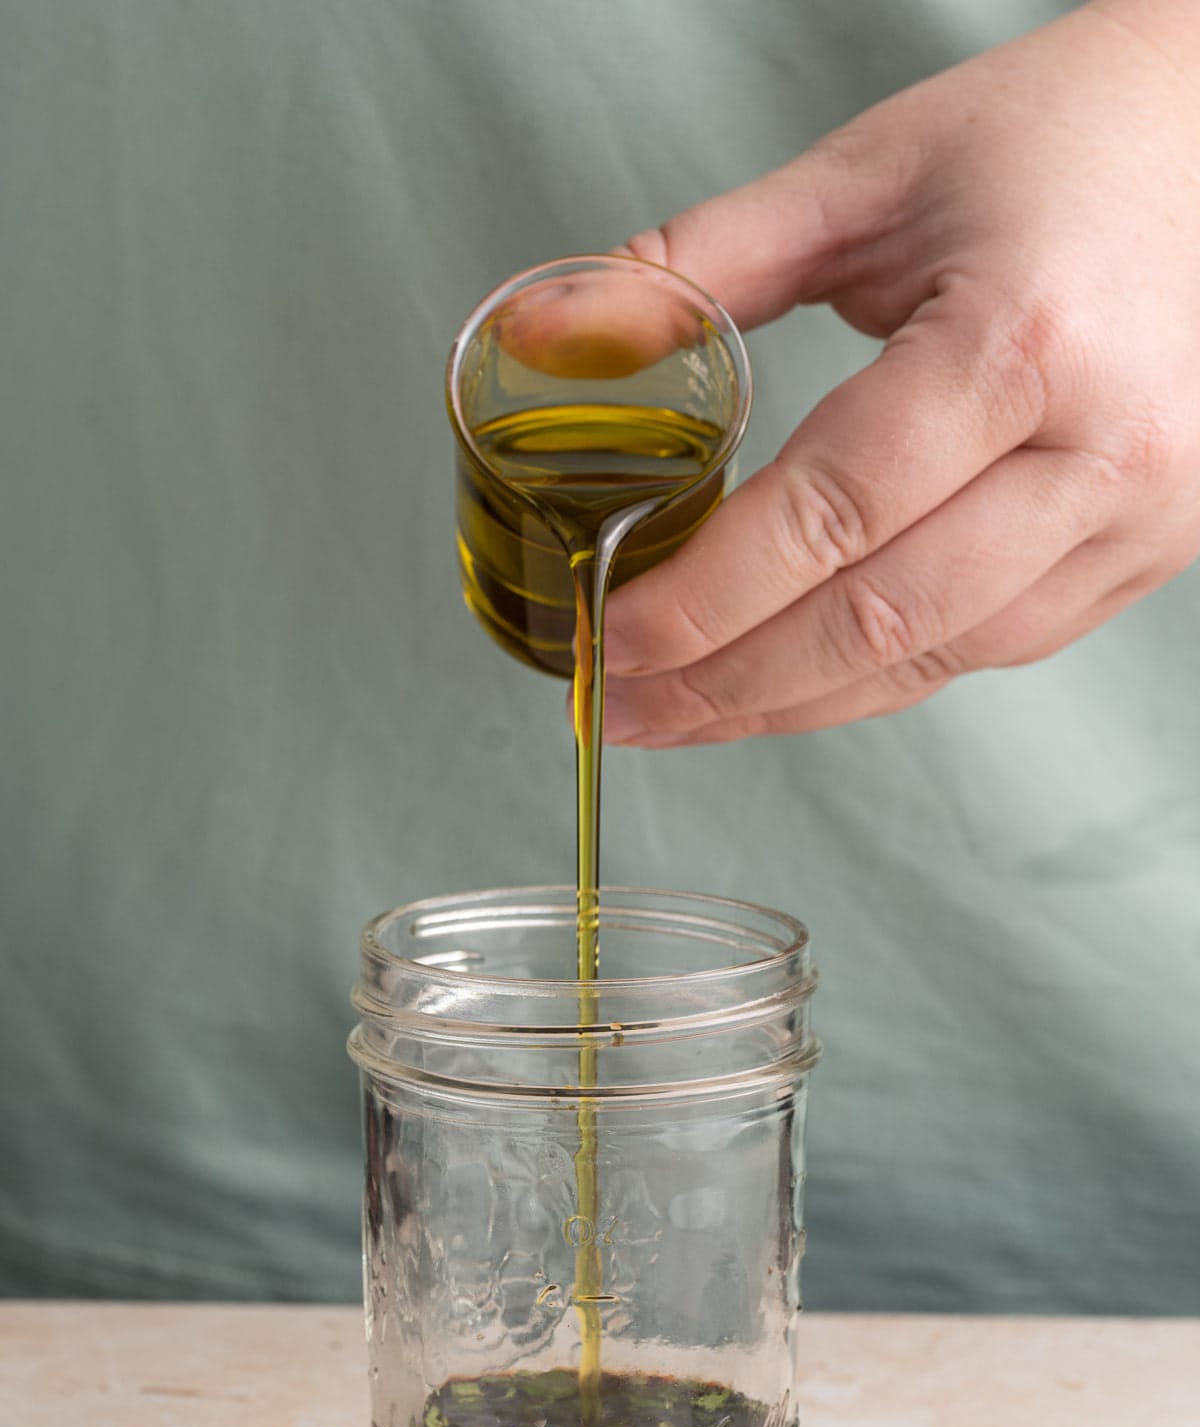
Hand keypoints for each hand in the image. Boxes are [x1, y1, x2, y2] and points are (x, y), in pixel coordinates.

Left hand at [600, 0, 1199, 746]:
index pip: (831, 515)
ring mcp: (1142, 517)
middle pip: (878, 622)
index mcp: (1023, 342)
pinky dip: (878, 676)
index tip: (612, 634)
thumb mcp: (867, 176)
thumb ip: (704, 262)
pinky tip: (792, 679)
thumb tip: (557, 335)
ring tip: (685, 713)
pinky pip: (990, 649)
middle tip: (623, 704)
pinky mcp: (1150, 552)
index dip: (706, 598)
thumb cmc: (1057, 140)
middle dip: (728, 685)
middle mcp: (1102, 450)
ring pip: (936, 661)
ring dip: (794, 704)